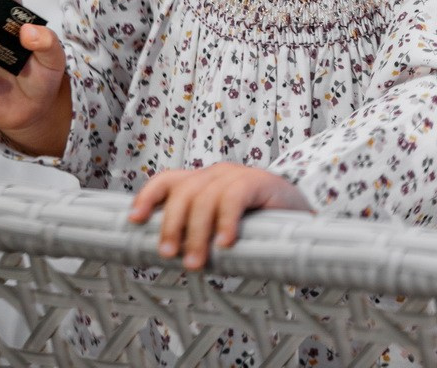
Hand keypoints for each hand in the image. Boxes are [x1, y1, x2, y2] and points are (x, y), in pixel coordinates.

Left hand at [128, 162, 312, 270]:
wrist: (301, 216)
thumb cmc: (255, 227)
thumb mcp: (221, 228)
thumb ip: (199, 234)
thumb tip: (169, 259)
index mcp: (202, 183)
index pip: (167, 180)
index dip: (148, 197)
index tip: (135, 220)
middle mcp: (216, 174)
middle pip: (182, 191)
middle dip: (171, 224)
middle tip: (169, 255)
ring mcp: (237, 175)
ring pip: (205, 197)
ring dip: (196, 233)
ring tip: (196, 263)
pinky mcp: (259, 181)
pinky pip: (235, 197)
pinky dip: (226, 221)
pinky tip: (225, 243)